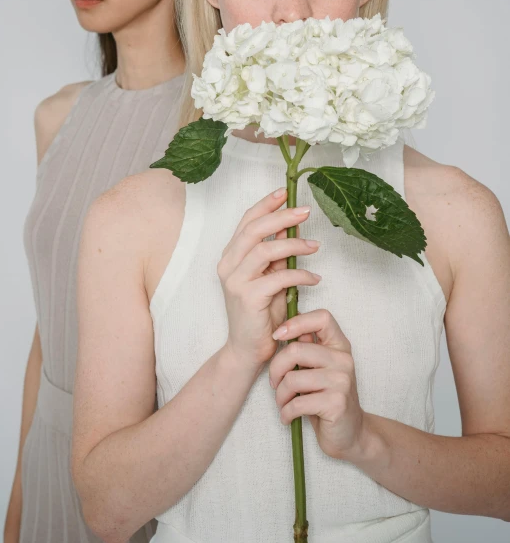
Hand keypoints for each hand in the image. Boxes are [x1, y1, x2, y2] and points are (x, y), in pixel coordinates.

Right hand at [218, 187, 320, 371]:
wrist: (247, 350)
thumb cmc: (262, 313)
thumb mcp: (270, 276)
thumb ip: (276, 252)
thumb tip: (288, 224)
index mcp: (231, 256)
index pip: (246, 221)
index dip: (265, 204)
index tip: (285, 192)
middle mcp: (228, 265)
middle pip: (254, 230)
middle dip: (281, 216)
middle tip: (306, 211)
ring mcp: (235, 281)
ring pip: (265, 250)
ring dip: (294, 244)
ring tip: (315, 247)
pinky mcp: (248, 298)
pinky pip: (278, 277)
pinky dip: (300, 274)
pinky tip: (314, 278)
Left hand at [269, 309, 366, 460]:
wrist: (350, 434)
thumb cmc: (326, 398)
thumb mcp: (319, 369)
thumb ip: (307, 348)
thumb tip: (284, 328)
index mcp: (340, 345)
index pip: (322, 317)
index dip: (296, 322)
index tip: (277, 336)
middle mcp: (343, 360)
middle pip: (296, 350)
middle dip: (275, 369)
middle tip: (274, 383)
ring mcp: (342, 381)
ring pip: (292, 379)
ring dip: (280, 396)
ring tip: (283, 403)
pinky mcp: (336, 404)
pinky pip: (297, 403)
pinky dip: (285, 412)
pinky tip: (288, 417)